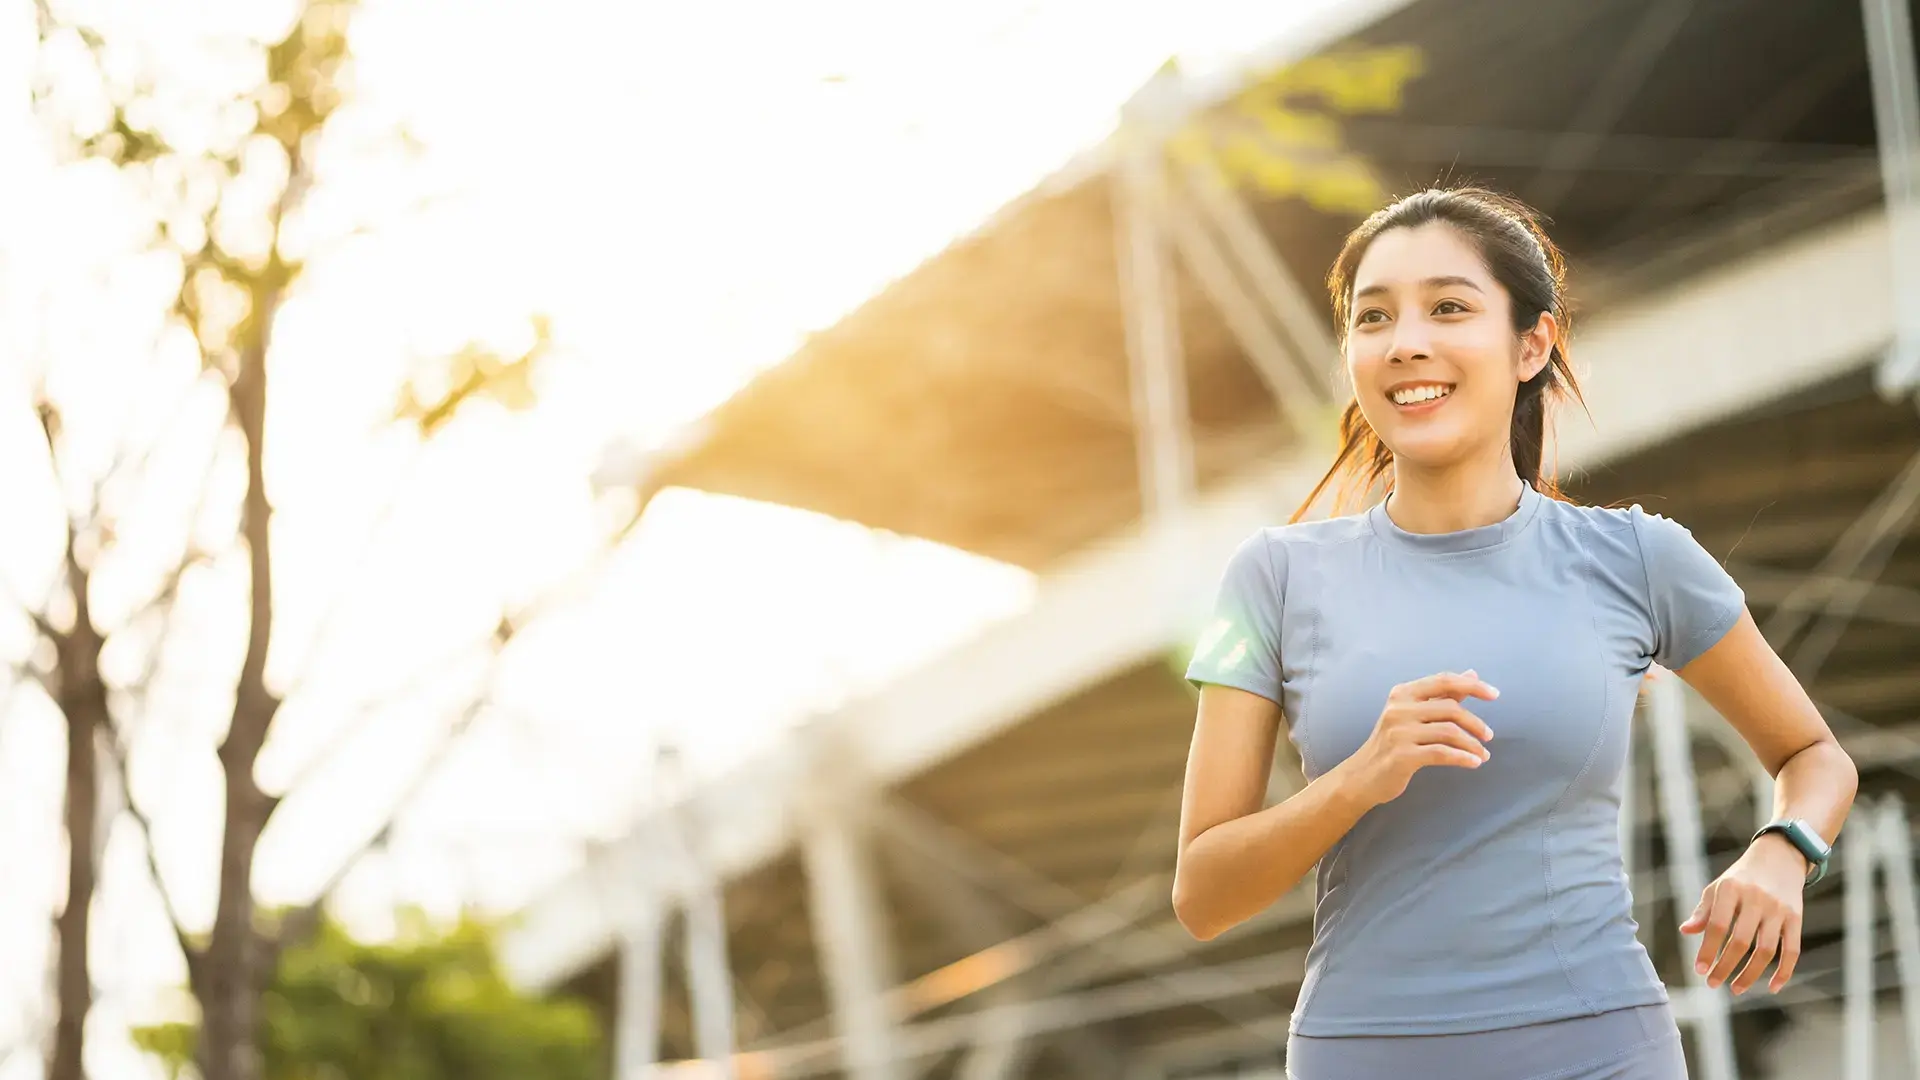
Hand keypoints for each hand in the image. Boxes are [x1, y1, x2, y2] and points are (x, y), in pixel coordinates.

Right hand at [1345, 670, 1498, 806]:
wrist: (1362, 775)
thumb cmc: (1392, 743)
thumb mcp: (1413, 714)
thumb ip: (1442, 695)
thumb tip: (1471, 674)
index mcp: (1402, 694)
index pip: (1443, 681)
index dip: (1472, 685)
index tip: (1494, 694)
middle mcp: (1399, 709)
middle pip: (1450, 708)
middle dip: (1475, 723)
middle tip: (1488, 736)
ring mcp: (1399, 732)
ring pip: (1449, 732)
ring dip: (1472, 745)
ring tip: (1482, 755)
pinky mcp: (1403, 756)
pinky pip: (1442, 753)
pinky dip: (1463, 758)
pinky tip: (1474, 763)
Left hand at [1680, 835, 1806, 994]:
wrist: (1779, 857)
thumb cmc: (1741, 877)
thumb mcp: (1718, 887)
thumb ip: (1703, 911)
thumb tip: (1686, 931)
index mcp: (1731, 890)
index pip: (1717, 926)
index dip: (1708, 950)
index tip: (1699, 970)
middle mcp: (1756, 899)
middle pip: (1741, 942)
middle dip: (1725, 967)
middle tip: (1712, 983)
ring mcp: (1778, 909)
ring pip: (1766, 950)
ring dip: (1750, 974)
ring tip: (1736, 989)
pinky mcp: (1796, 918)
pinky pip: (1792, 951)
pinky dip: (1784, 972)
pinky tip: (1772, 987)